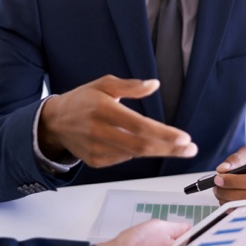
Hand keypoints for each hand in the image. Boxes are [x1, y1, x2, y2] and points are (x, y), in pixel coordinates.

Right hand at [38, 75, 196, 167]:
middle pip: (140, 145)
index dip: (163, 134)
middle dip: (169, 149)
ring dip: (157, 151)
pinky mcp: (95, 161)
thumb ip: (130, 86)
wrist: (55, 122)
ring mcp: (96, 149)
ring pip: (134, 154)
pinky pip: (123, 158)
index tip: (184, 137)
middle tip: (190, 149)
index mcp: (103, 108)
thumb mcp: (104, 84)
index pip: (139, 125)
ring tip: (176, 147)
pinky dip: (135, 152)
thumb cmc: (82, 100)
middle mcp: (99, 131)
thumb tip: (154, 85)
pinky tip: (142, 144)